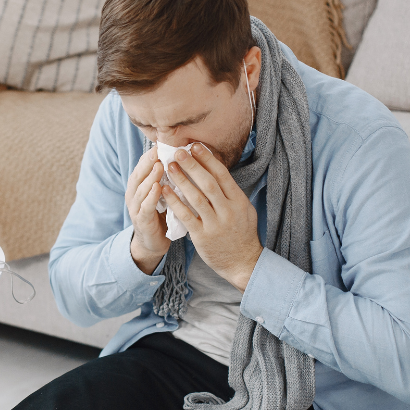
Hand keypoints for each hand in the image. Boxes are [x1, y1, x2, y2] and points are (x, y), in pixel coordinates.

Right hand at [125, 146, 169, 273]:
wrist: (154, 242)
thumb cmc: (162, 214)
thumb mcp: (165, 193)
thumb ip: (168, 178)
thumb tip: (182, 157)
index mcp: (140, 186)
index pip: (143, 166)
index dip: (151, 154)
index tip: (163, 143)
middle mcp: (134, 195)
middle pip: (139, 174)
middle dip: (149, 161)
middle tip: (159, 150)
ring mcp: (136, 208)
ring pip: (141, 189)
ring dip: (150, 176)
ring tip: (159, 165)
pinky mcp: (141, 221)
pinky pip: (145, 207)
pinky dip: (150, 197)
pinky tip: (158, 188)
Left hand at [161, 143, 262, 290]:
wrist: (243, 263)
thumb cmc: (241, 234)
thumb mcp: (245, 210)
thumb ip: (231, 193)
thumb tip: (216, 170)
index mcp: (239, 201)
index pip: (222, 175)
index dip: (208, 159)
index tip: (195, 146)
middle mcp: (228, 211)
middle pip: (208, 183)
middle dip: (192, 165)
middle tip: (178, 151)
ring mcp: (215, 224)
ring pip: (196, 197)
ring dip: (181, 180)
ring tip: (169, 166)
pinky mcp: (203, 236)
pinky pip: (186, 216)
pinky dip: (175, 202)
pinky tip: (165, 190)